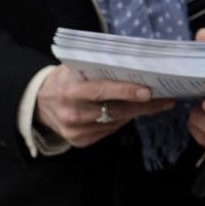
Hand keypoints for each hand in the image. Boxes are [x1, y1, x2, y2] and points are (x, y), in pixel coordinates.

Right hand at [34, 64, 174, 147]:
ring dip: (135, 112)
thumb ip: (96, 67)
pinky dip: (120, 120)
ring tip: (153, 103)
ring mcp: (76, 131)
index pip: (101, 91)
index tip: (148, 91)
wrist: (39, 104)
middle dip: (143, 105)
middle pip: (115, 111)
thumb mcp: (72, 68)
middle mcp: (72, 113)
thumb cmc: (62, 80)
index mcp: (70, 90)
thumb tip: (132, 64)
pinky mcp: (80, 141)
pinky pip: (109, 131)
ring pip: (116, 122)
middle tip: (165, 99)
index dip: (126, 91)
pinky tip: (128, 112)